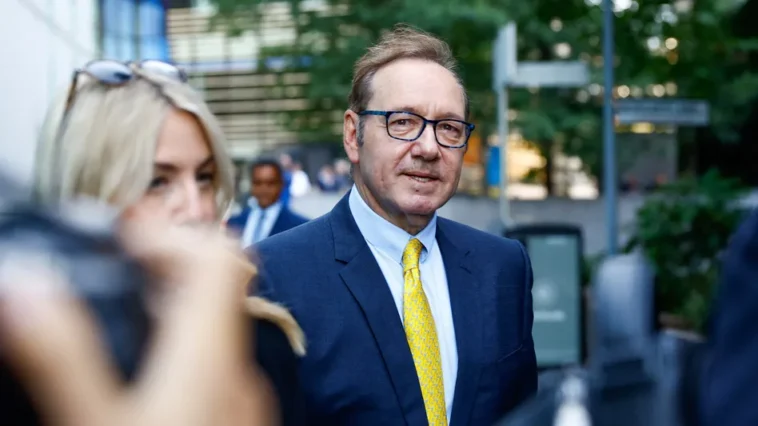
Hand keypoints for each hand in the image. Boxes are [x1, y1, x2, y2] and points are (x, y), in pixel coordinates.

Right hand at [0, 218, 274, 425]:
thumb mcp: (93, 422)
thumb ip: (61, 355)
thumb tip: (25, 286)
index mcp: (208, 357)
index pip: (216, 260)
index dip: (171, 235)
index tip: (122, 239)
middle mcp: (236, 373)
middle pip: (214, 293)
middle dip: (162, 274)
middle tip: (108, 277)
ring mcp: (240, 402)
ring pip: (212, 334)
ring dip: (168, 317)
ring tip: (112, 326)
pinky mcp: (235, 425)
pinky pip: (213, 371)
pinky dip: (178, 357)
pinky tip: (138, 386)